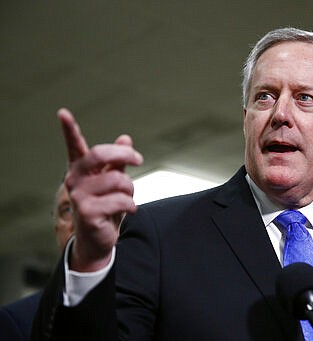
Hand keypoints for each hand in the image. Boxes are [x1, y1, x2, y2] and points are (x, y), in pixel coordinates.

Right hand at [58, 108, 143, 271]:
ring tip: (128, 198)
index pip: (74, 145)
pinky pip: (120, 200)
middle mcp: (75, 179)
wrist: (98, 239)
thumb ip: (119, 161)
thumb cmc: (106, 205)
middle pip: (99, 154)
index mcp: (81, 168)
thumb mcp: (114, 181)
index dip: (69, 129)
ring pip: (117, 180)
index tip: (63, 113)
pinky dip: (131, 205)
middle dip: (124, 154)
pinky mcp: (87, 212)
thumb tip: (126, 138)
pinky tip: (129, 210)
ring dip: (131, 189)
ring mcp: (79, 196)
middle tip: (139, 159)